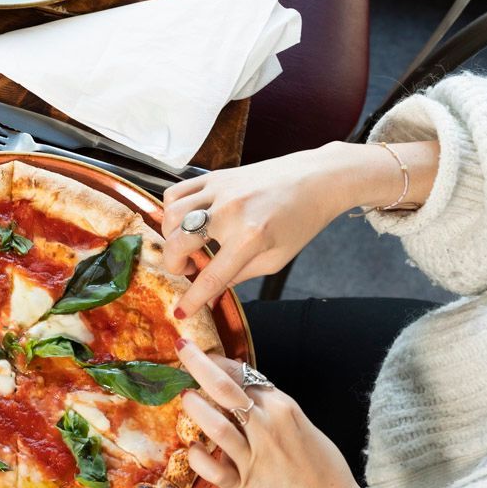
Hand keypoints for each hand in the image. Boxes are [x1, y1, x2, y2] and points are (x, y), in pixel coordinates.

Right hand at [161, 144, 359, 316]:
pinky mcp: (214, 176)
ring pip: (171, 215)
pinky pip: (175, 192)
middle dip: (174, 264)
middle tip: (187, 269)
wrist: (315, 180)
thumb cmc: (300, 222)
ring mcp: (219, 190)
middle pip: (179, 243)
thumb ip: (239, 276)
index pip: (211, 276)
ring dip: (171, 237)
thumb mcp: (275, 259)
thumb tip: (211, 296)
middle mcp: (230, 212)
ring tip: (186, 243)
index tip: (181, 311)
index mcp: (251, 237)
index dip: (193, 298)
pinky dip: (172, 210)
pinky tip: (186, 220)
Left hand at [175, 339, 363, 487]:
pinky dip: (197, 457)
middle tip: (181, 350)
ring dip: (195, 409)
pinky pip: (212, 469)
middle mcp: (267, 428)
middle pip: (225, 389)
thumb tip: (239, 379)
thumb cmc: (317, 464)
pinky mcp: (243, 485)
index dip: (217, 362)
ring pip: (216, 426)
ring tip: (186, 398)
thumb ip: (269, 404)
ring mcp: (255, 457)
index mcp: (283, 408)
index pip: (242, 376)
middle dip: (198, 364)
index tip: (198, 352)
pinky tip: (193, 449)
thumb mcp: (299, 423)